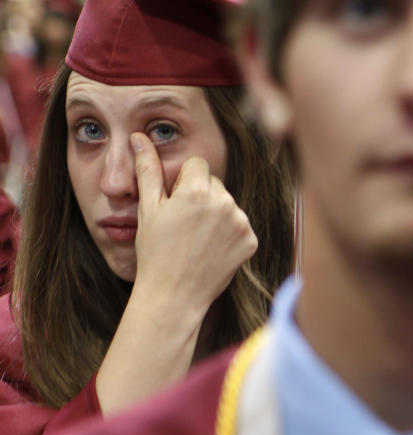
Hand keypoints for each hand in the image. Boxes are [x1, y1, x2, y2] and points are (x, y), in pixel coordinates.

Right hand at [129, 132, 257, 316]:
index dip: (183, 182)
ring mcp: (241, 222)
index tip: (175, 203)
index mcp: (198, 190)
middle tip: (183, 225)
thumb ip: (148, 169)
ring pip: (228, 204)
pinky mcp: (251, 240)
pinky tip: (211, 249)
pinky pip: (240, 226)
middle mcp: (225, 202)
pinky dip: (228, 234)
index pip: (197, 165)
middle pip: (214, 184)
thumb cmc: (155, 252)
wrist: (173, 296)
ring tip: (195, 239)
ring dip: (215, 215)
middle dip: (200, 197)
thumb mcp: (148, 209)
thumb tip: (139, 138)